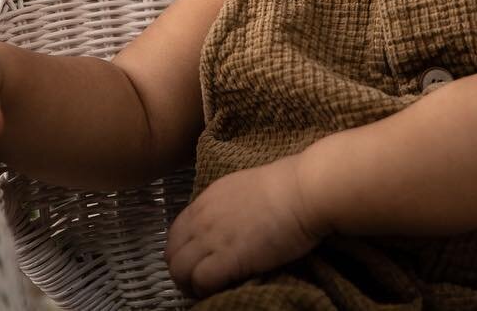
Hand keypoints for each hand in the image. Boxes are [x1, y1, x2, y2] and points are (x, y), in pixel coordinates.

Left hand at [166, 154, 328, 298]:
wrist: (304, 191)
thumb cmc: (287, 186)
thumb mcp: (245, 189)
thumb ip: (228, 207)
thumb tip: (229, 225)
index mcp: (206, 200)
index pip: (175, 234)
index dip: (183, 253)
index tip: (198, 263)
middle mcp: (202, 218)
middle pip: (172, 255)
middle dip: (183, 272)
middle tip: (202, 282)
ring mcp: (212, 238)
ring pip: (179, 271)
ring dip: (191, 285)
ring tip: (210, 290)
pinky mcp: (227, 258)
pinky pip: (200, 281)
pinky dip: (206, 290)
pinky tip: (222, 289)